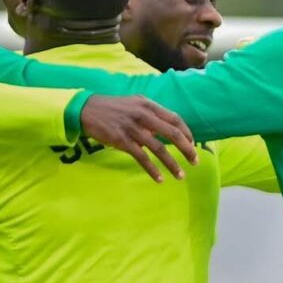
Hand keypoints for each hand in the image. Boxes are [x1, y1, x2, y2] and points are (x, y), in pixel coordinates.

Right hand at [80, 95, 197, 182]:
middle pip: (172, 134)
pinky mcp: (122, 141)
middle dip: (187, 150)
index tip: (193, 144)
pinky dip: (152, 170)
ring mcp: (133, 129)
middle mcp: (144, 116)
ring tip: (181, 176)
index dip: (186, 132)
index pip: (175, 119)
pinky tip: (159, 179)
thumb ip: (151, 113)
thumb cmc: (113, 107)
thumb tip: (166, 127)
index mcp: (149, 105)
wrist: (87, 110)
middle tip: (195, 162)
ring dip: (172, 164)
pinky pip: (142, 158)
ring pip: (159, 149)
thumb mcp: (134, 103)